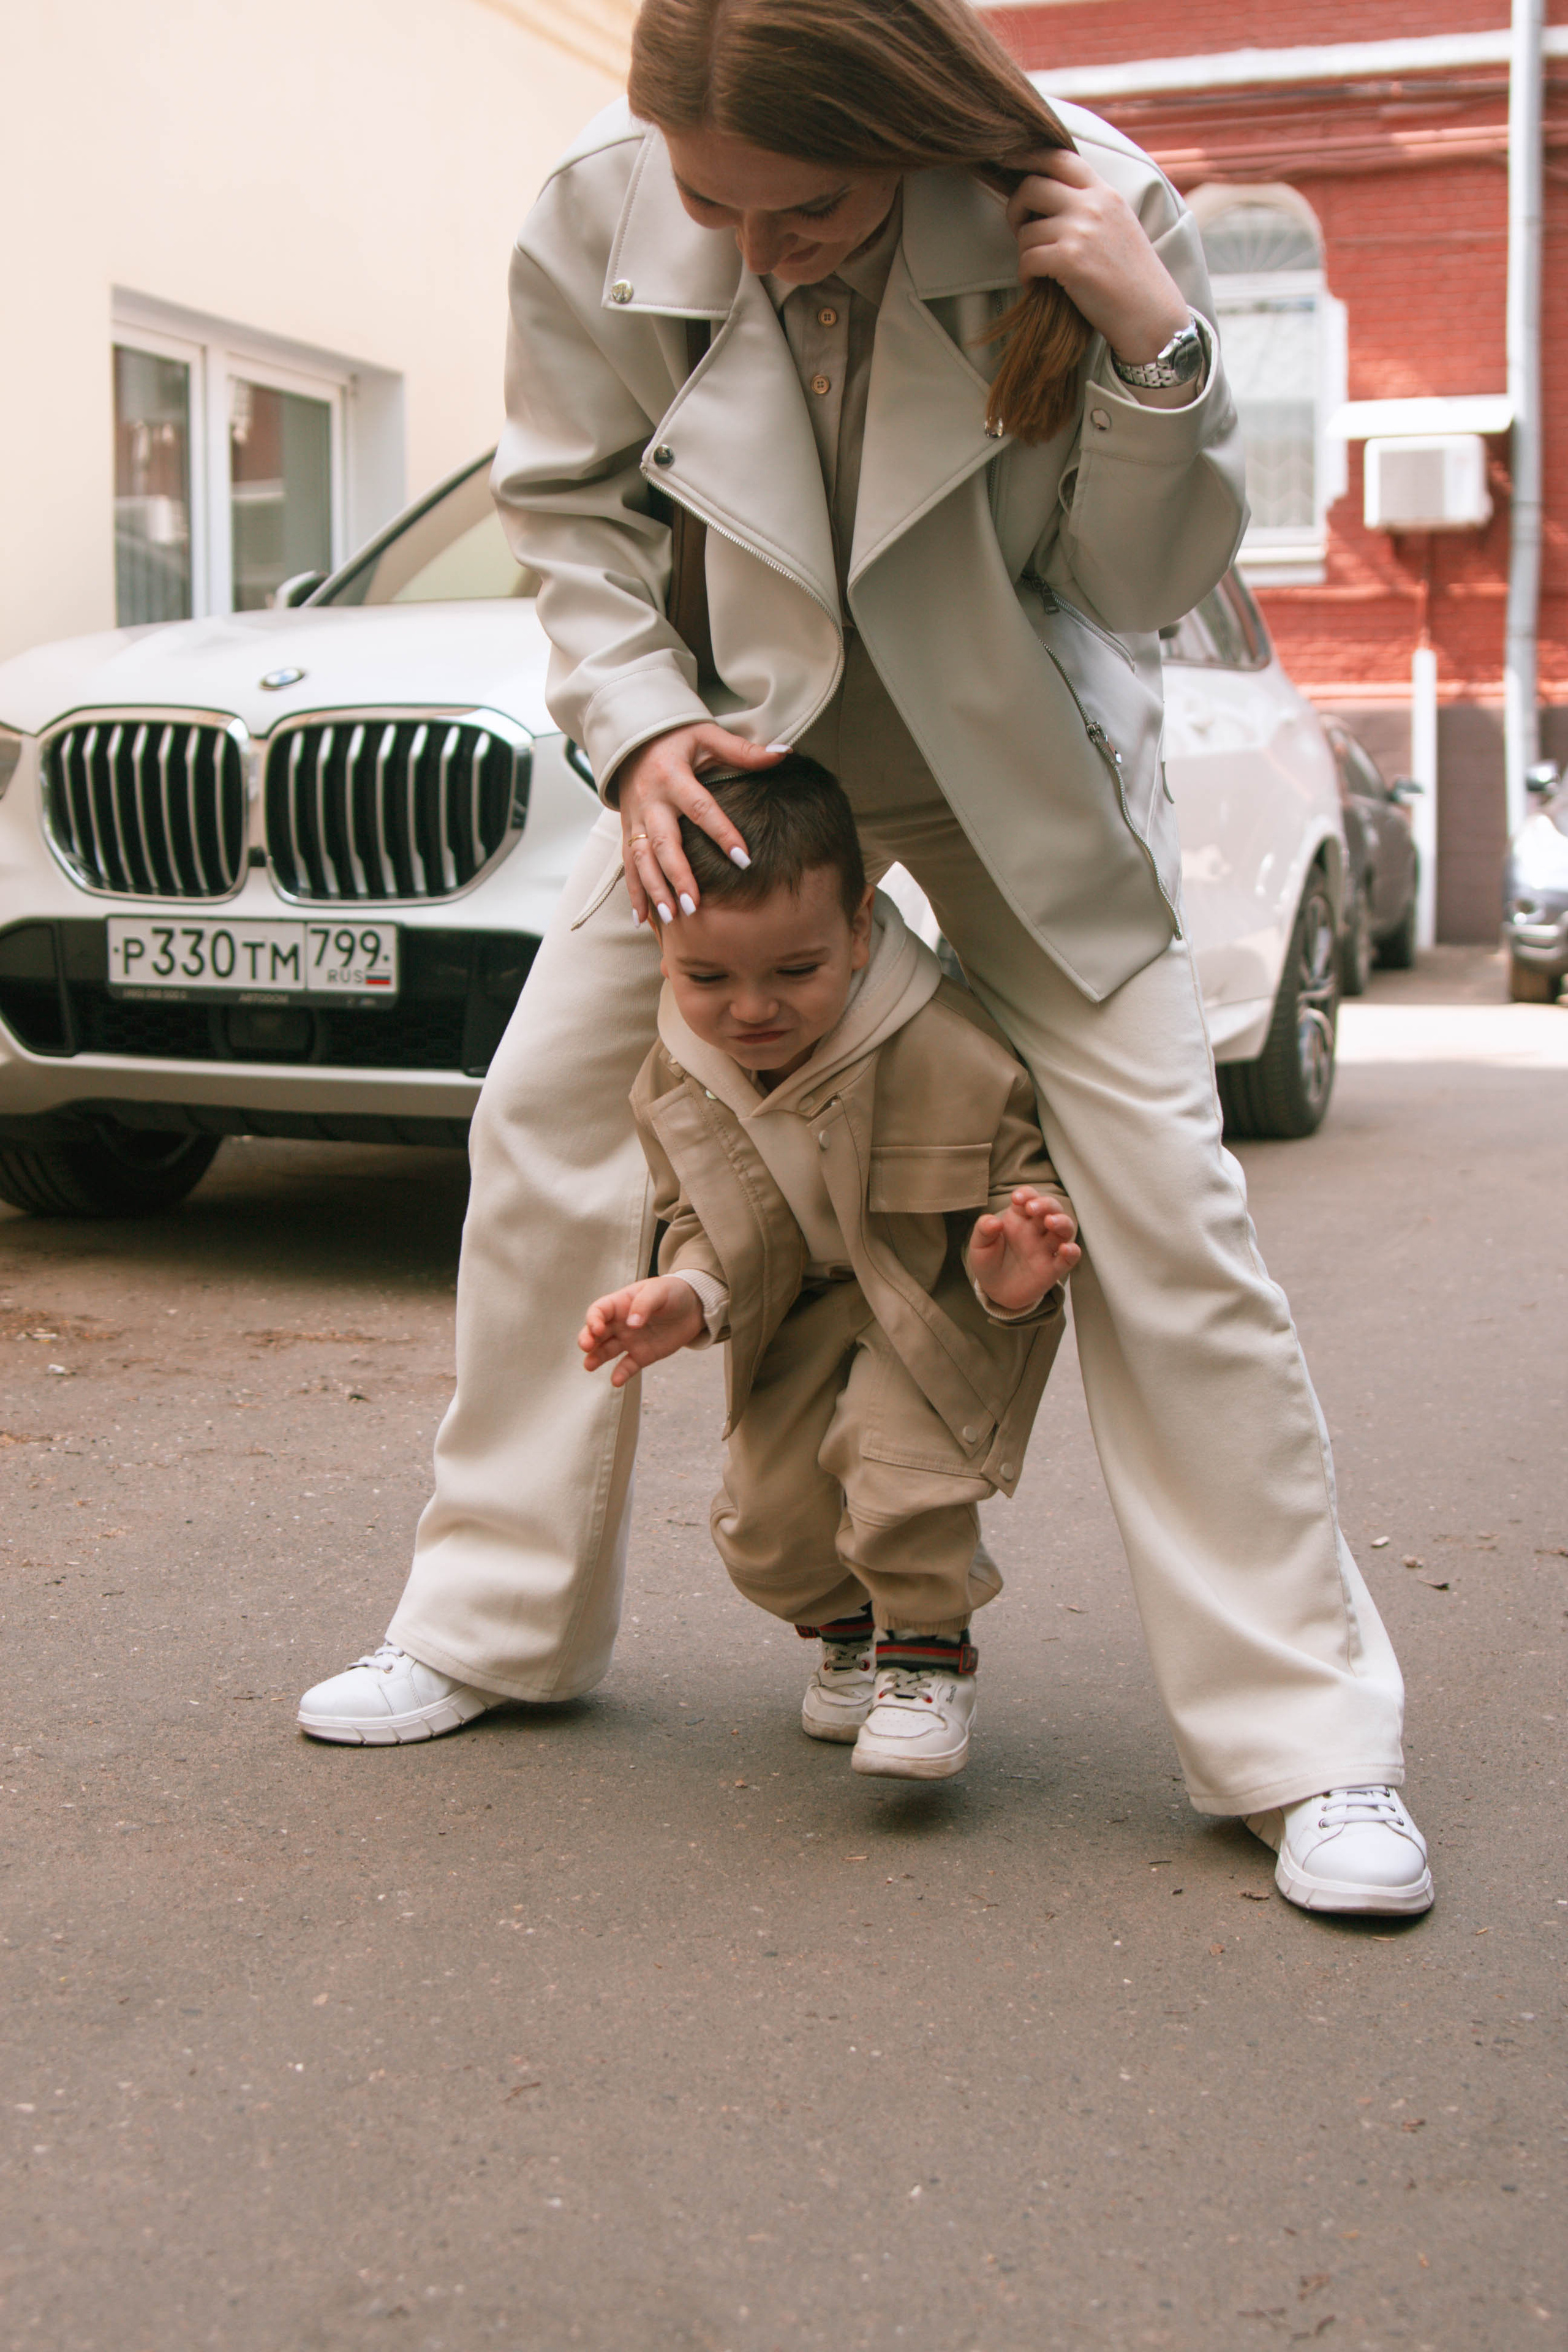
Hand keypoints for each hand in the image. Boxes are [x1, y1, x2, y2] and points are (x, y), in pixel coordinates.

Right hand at [578, 1275, 706, 1386]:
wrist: (695, 1307)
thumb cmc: (673, 1292)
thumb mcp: (659, 1291)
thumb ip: (644, 1304)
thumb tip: (631, 1324)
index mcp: (621, 1303)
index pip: (599, 1311)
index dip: (593, 1319)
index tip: (597, 1329)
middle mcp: (620, 1323)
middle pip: (596, 1332)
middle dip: (587, 1339)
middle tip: (586, 1347)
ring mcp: (630, 1340)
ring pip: (607, 1351)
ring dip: (596, 1357)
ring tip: (588, 1366)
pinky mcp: (642, 1355)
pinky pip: (628, 1366)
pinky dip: (621, 1374)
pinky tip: (616, 1381)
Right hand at [616, 725, 786, 925]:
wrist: (631, 736)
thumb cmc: (676, 737)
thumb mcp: (707, 736)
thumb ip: (742, 751)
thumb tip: (783, 754)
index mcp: (673, 776)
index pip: (700, 809)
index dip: (722, 834)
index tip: (744, 860)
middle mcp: (651, 800)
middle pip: (665, 842)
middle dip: (678, 875)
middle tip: (695, 905)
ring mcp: (635, 818)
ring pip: (642, 859)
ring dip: (654, 889)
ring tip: (672, 917)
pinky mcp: (627, 829)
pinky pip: (628, 864)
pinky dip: (634, 892)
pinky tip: (642, 918)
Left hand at [969, 1188, 1081, 1314]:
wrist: (995, 1291)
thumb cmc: (989, 1262)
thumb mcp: (979, 1245)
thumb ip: (983, 1230)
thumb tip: (994, 1221)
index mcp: (1019, 1218)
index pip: (1029, 1198)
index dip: (1027, 1194)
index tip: (1016, 1199)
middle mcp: (1036, 1229)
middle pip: (1051, 1208)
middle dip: (1045, 1204)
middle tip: (1032, 1208)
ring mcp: (1047, 1248)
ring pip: (1065, 1228)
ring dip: (1062, 1222)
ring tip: (1051, 1222)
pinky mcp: (1053, 1268)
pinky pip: (1069, 1258)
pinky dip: (1072, 1252)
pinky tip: (1066, 1249)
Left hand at [1005, 149, 1189, 367]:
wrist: (1150, 314)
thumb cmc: (1131, 277)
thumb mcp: (1118, 225)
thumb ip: (1091, 205)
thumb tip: (1050, 196)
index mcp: (1105, 192)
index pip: (1059, 157)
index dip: (1028, 157)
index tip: (1009, 164)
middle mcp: (1093, 204)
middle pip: (1032, 186)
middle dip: (1015, 208)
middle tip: (1019, 229)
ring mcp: (1082, 230)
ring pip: (1026, 230)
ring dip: (1024, 252)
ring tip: (1037, 268)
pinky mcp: (1071, 260)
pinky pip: (1027, 259)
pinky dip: (1025, 275)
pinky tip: (1035, 284)